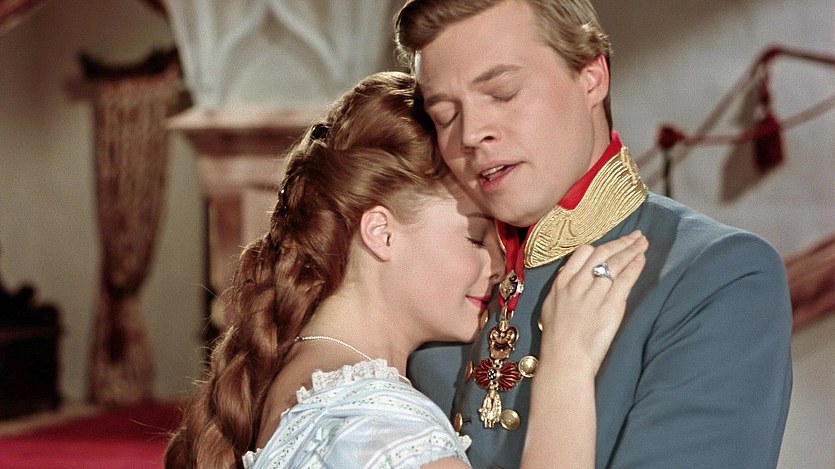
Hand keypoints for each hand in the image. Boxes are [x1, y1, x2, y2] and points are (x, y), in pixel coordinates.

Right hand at [539, 230, 647, 375]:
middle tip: (636, 235)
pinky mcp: (610, 306)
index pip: (581, 254)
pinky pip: (625, 280)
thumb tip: (573, 278)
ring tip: (643, 243)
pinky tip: (642, 259)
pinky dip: (635, 267)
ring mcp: (594, 294)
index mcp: (561, 284)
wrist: (565, 359)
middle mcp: (577, 284)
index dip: (599, 247)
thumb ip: (562, 290)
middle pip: (602, 254)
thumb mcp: (550, 308)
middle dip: (620, 243)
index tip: (610, 245)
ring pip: (615, 264)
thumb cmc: (556, 340)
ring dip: (631, 250)